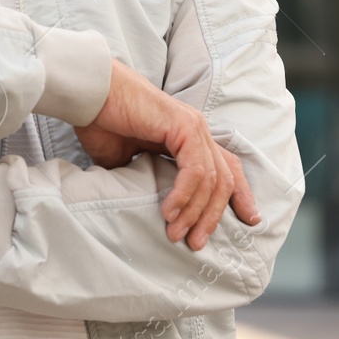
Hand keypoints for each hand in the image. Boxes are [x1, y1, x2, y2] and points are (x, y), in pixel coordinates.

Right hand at [77, 60, 259, 250]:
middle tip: (198, 243)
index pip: (226, 167)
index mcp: (188, 136)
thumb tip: (145, 206)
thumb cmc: (102, 121)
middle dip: (214, 216)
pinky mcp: (183, 127)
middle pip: (224, 180)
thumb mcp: (126, 159)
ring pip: (212, 180)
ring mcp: (193, 127)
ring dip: (196, 212)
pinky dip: (184, 196)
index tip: (249, 220)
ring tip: (178, 234)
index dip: (240, 195)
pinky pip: (195, 171)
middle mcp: (197, 130)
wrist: (89, 95)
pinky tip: (170, 212)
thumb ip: (144, 179)